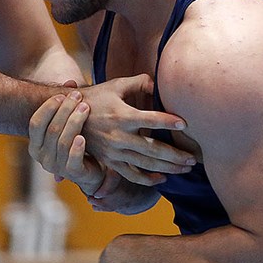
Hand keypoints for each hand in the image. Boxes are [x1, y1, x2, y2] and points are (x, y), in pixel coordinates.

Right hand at [28, 93, 126, 207]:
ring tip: (85, 108)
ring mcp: (56, 167)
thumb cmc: (77, 140)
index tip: (62, 94)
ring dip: (74, 122)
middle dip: (65, 110)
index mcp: (35, 143)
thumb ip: (67, 104)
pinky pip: (73, 160)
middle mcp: (41, 156)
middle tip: (78, 96)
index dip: (48, 107)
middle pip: (51, 130)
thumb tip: (71, 82)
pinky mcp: (72, 174)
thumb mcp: (69, 122)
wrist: (92, 168)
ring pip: (63, 142)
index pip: (35, 123)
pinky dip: (77, 148)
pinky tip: (83, 137)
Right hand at [79, 74, 195, 185]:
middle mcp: (119, 136)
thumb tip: (158, 83)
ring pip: (145, 164)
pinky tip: (163, 178)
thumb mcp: (116, 85)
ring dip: (168, 168)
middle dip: (175, 155)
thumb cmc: (96, 98)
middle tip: (194, 158)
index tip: (185, 124)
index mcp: (122, 116)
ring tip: (185, 168)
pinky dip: (147, 179)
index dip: (168, 121)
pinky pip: (131, 175)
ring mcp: (114, 152)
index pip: (150, 120)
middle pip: (152, 149)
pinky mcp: (110, 162)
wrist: (68, 117)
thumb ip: (139, 83)